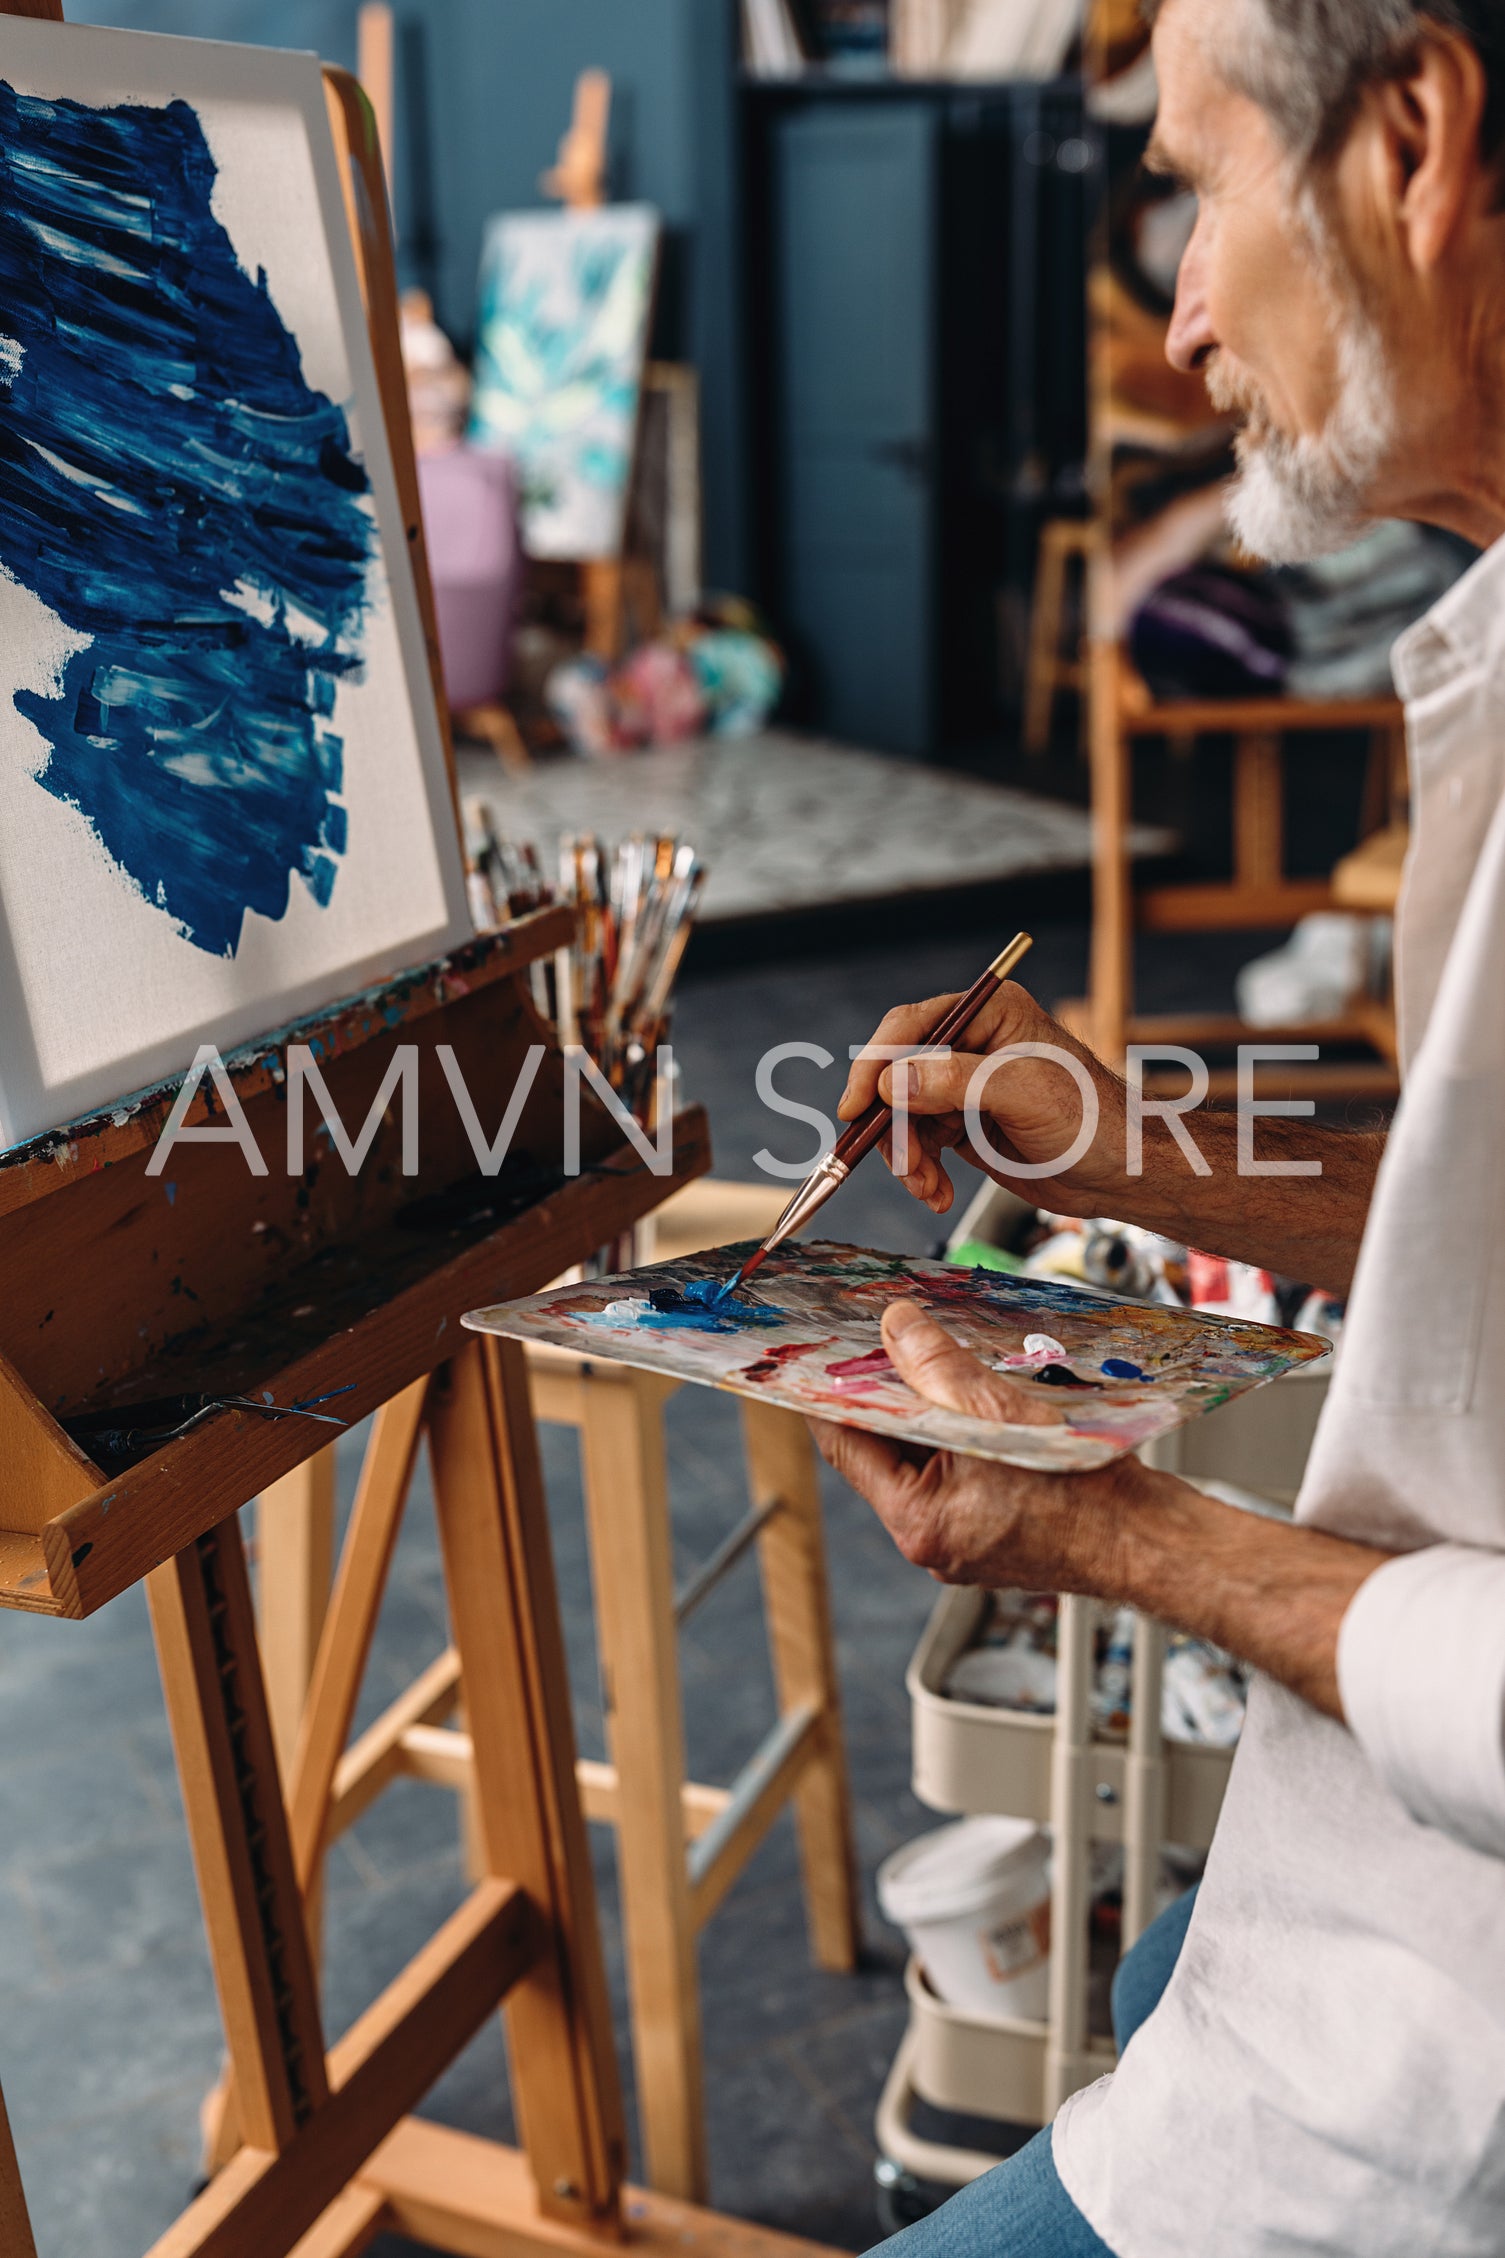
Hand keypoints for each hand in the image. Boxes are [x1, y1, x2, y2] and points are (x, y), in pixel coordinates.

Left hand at [810, 1302, 1164, 1594]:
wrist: (1153, 1542)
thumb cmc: (1088, 1496)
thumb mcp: (1000, 1415)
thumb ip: (939, 1368)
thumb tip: (895, 1328)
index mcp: (918, 1522)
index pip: (847, 1444)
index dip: (836, 1391)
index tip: (829, 1351)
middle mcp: (932, 1540)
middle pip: (885, 1452)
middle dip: (892, 1396)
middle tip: (894, 1343)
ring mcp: (963, 1542)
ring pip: (926, 1462)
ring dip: (932, 1414)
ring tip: (944, 1366)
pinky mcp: (994, 1535)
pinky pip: (960, 1476)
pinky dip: (963, 1438)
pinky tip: (983, 1405)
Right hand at [838, 981, 1126, 1218]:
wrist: (1122, 1173)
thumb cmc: (1091, 1120)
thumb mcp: (1023, 1091)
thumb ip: (955, 1080)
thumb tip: (891, 1081)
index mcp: (988, 1013)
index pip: (911, 1026)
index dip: (875, 1064)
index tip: (857, 1107)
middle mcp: (970, 1044)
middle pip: (897, 1074)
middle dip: (892, 1124)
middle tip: (900, 1164)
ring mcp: (963, 1086)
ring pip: (902, 1115)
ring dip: (906, 1157)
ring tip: (927, 1188)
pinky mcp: (963, 1124)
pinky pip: (919, 1143)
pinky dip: (920, 1172)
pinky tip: (937, 1195)